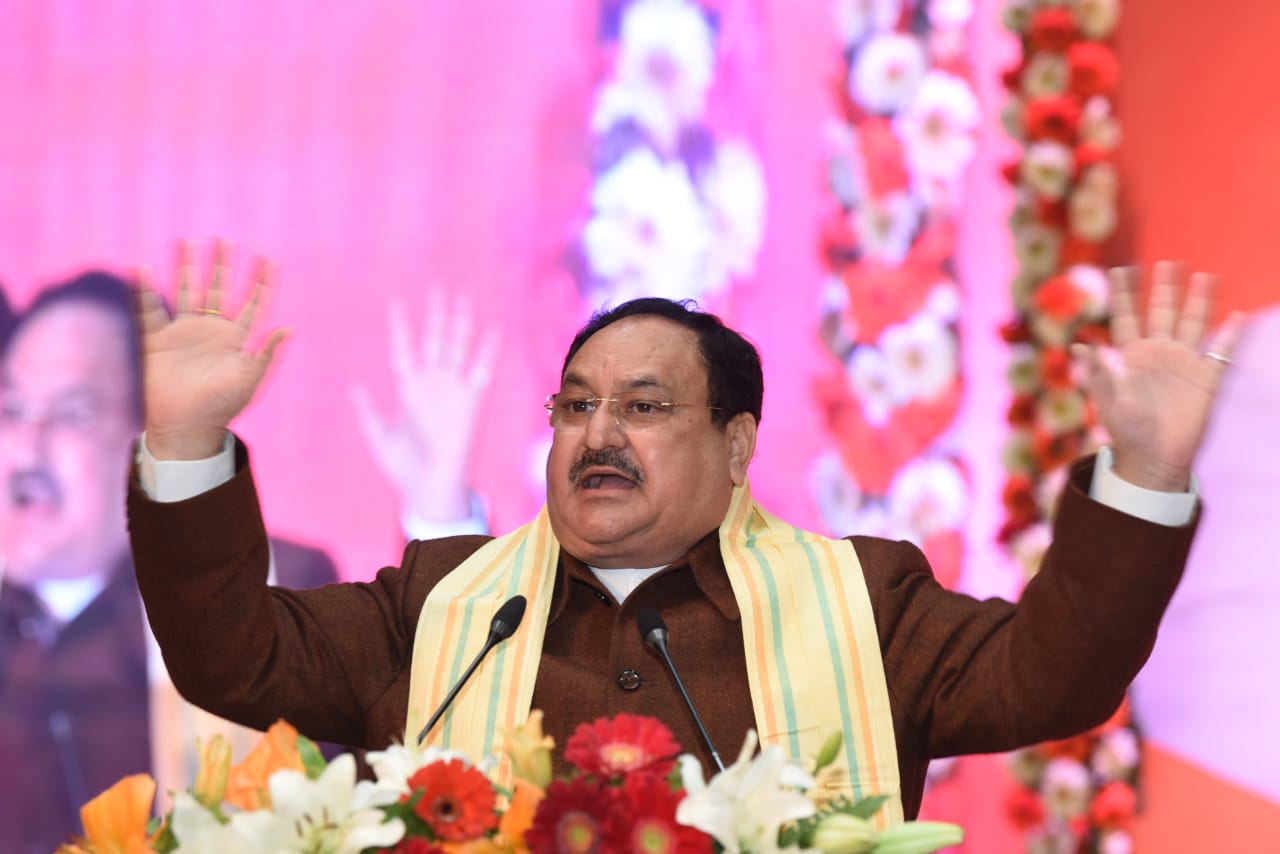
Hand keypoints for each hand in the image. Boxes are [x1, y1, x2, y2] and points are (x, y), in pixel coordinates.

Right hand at [137, 241, 287, 459]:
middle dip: (222, 265)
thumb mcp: (250, 380)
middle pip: (217, 289)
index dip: (261, 283)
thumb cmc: (222, 407)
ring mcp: (183, 332)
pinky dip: (144, 290)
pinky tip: (142, 269)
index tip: (269, 260)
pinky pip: (148, 310)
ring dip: (187, 267)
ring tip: (188, 242)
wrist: (186, 426)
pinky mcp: (157, 340)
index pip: (252, 304)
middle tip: (225, 240)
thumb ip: (266, 354)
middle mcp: (210, 329)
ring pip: (186, 291)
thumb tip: (289, 328)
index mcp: (235, 338)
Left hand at [350, 288, 497, 520]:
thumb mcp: (379, 437)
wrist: (430, 489)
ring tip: (463, 295)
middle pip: (435, 340)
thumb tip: (355, 388)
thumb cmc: (402, 468)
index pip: (405, 349)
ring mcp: (453, 390)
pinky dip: (488, 350)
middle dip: (437, 313)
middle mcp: (432, 384)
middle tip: (439, 285)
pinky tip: (493, 328)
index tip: (398, 302)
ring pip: (458, 347)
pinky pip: (483, 370)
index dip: (402, 327)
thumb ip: (369, 413)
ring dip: (461, 322)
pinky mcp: (472, 401)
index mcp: (409, 390)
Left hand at [1072, 262, 1244, 490]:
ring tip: (1206, 275)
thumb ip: (1100, 372)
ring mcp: (1182, 364)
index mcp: (1129, 356)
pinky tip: (1238, 316)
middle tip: (1168, 262)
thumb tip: (1080, 346)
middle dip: (1164, 288)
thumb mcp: (1108, 401)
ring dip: (1199, 301)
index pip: (1125, 317)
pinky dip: (1230, 334)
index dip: (1124, 294)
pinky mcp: (1205, 379)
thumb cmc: (1126, 432)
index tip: (1120, 269)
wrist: (1154, 458)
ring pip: (1193, 324)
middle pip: (1162, 313)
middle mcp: (1157, 354)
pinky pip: (1220, 352)